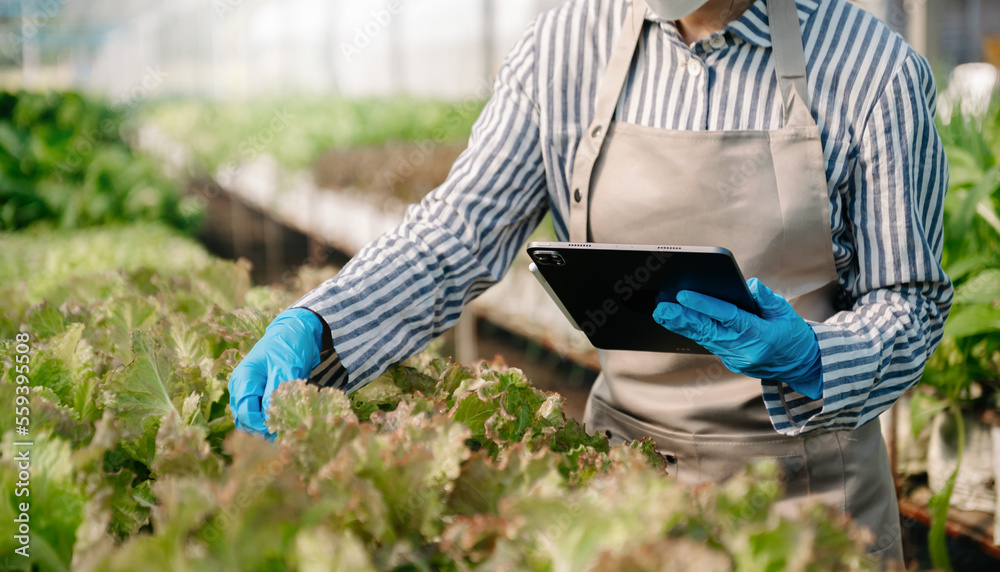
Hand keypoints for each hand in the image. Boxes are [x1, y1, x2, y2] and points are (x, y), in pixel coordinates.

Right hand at [228, 308, 323, 438]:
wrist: (296, 332)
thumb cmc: (289, 345)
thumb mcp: (286, 366)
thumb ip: (276, 390)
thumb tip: (268, 416)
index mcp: (243, 379)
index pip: (245, 412)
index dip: (260, 424)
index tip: (280, 429)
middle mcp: (242, 389)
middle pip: (244, 420)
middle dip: (262, 431)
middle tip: (285, 436)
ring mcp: (249, 393)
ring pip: (250, 422)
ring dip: (266, 430)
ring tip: (286, 434)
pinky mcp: (260, 397)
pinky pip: (259, 417)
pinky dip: (270, 424)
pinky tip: (285, 427)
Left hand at [651, 278, 822, 398]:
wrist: (802, 365)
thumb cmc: (794, 334)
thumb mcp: (786, 313)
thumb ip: (766, 298)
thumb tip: (748, 284)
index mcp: (762, 336)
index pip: (729, 317)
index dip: (705, 306)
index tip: (684, 295)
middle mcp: (746, 350)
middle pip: (710, 331)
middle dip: (683, 318)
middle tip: (662, 308)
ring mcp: (737, 359)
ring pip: (705, 339)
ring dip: (682, 326)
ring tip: (662, 313)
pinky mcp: (731, 362)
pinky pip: (709, 345)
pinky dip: (693, 332)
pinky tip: (676, 322)